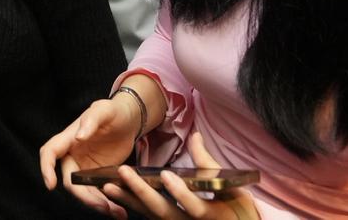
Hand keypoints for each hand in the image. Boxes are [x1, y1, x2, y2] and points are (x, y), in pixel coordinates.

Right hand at [40, 96, 146, 216]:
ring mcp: (86, 167)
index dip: (46, 169)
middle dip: (84, 197)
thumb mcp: (104, 110)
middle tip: (105, 207)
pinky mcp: (98, 176)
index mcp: (69, 138)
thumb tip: (78, 136)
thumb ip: (91, 120)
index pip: (50, 153)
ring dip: (97, 204)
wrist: (130, 120)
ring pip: (84, 191)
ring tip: (117, 212)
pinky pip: (98, 193)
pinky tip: (120, 211)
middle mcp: (74, 155)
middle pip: (70, 181)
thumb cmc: (114, 111)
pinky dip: (107, 203)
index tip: (51, 185)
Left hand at [98, 133, 258, 218]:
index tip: (165, 175)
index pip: (195, 207)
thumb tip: (195, 136)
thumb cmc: (238, 210)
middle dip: (142, 193)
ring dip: (130, 201)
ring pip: (152, 217)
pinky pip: (149, 219)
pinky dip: (132, 207)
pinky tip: (116, 196)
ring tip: (109, 185)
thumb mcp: (231, 188)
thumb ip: (209, 165)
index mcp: (213, 216)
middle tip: (124, 173)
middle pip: (165, 213)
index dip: (180, 193)